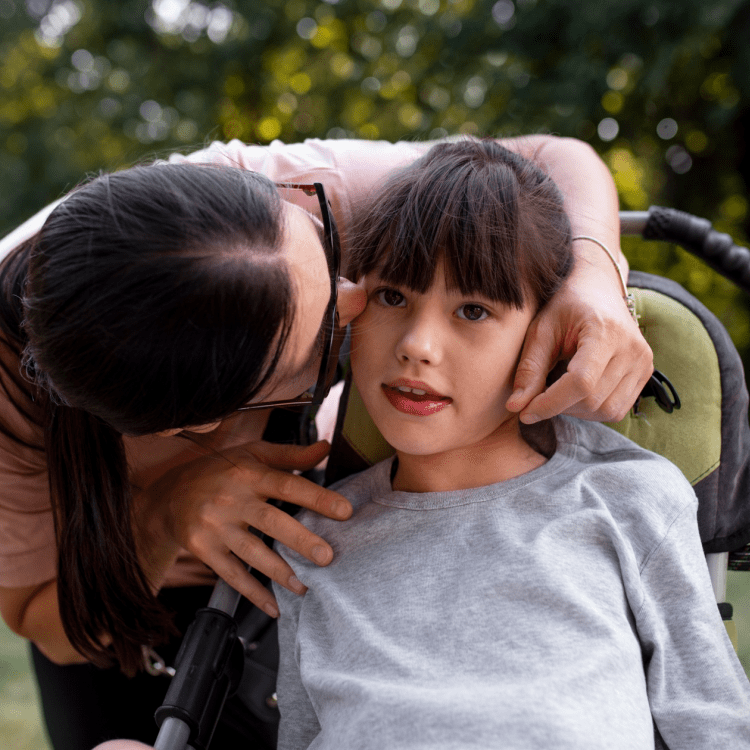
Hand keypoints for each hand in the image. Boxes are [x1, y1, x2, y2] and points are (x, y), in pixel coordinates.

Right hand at [147, 440, 351, 616]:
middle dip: (300, 539)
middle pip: (270, 520)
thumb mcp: (252, 454)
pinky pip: (230, 574)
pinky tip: (274, 606)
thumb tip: (326, 447)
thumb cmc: (221, 471)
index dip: (316, 497)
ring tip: (305, 586)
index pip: (287, 484)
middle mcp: (232, 498)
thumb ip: (291, 455)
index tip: (345, 510)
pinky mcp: (202, 548)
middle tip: (327, 557)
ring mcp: (215, 525)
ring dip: (280, 571)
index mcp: (249, 473)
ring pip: (251, 551)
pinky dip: (253, 592)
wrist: (169, 494)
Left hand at [506, 264, 652, 422]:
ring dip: (575, 410)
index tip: (525, 412)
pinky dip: (592, 410)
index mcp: (606, 331)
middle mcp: (632, 348)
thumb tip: (515, 407)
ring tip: (558, 389)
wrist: (597, 288)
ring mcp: (643, 362)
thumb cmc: (564, 306)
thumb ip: (529, 368)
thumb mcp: (540, 330)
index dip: (550, 403)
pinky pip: (617, 410)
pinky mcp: (646, 373)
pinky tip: (576, 392)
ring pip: (606, 410)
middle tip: (538, 395)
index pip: (581, 383)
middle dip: (558, 406)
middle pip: (592, 400)